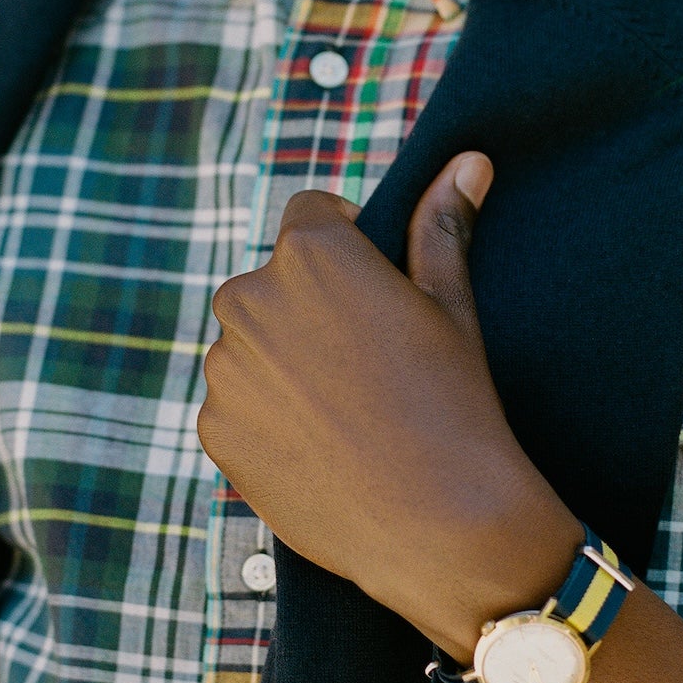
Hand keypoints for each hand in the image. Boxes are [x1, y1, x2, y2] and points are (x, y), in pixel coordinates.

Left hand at [198, 153, 581, 659]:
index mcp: (311, 252)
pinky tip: (322, 447)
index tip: (376, 294)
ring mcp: (224, 367)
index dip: (346, 249)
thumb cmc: (454, 403)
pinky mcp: (213, 427)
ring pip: (251, 347)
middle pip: (273, 283)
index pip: (310, 216)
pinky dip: (268, 419)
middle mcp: (251, 297)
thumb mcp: (451, 306)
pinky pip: (236, 405)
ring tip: (348, 412)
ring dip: (285, 365)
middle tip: (368, 363)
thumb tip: (468, 160)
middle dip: (309, 308)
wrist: (439, 522)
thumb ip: (441, 226)